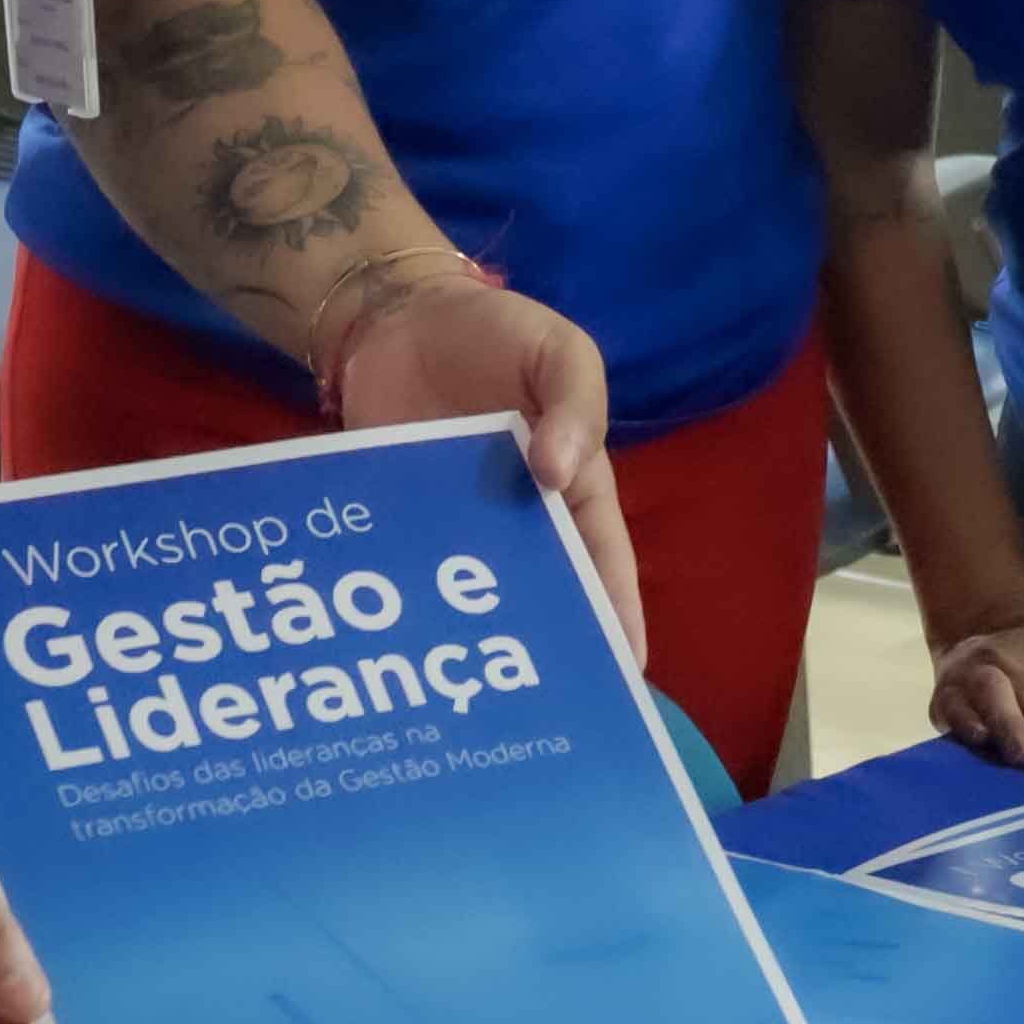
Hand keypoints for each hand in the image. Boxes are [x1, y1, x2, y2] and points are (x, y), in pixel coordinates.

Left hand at [332, 281, 647, 670]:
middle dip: (550, 646)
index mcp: (573, 484)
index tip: (625, 672)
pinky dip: (412, 604)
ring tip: (479, 699)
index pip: (602, 558)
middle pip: (541, 591)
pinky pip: (410, 569)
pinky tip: (405, 648)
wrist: (397, 312)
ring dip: (479, 636)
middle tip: (552, 710)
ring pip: (475, 592)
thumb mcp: (559, 349)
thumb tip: (558, 472)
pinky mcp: (398, 521)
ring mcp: (455, 523)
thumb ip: (573, 403)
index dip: (617, 613)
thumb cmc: (496, 331)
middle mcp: (517, 518)